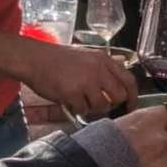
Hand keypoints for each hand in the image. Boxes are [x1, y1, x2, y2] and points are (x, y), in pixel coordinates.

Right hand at [22, 42, 137, 119]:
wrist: (33, 59)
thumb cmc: (57, 59)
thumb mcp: (85, 56)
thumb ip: (102, 68)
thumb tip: (116, 87)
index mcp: (103, 59)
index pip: (128, 80)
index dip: (133, 96)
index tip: (131, 106)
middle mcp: (98, 69)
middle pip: (118, 96)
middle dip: (111, 104)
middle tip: (99, 104)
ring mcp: (86, 81)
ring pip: (102, 105)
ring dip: (92, 107)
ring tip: (79, 98)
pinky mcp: (72, 92)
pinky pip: (83, 110)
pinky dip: (76, 108)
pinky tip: (68, 99)